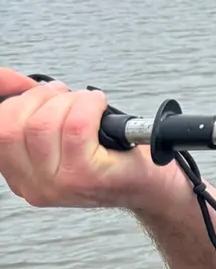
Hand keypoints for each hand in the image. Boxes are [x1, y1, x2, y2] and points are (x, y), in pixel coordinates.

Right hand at [0, 70, 177, 212]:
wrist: (150, 186)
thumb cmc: (112, 158)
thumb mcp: (62, 141)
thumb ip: (37, 117)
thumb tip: (19, 82)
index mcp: (20, 175)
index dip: (10, 99)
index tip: (27, 86)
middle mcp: (33, 184)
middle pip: (12, 126)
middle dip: (39, 98)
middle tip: (63, 94)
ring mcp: (58, 184)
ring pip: (43, 124)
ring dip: (69, 101)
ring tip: (86, 102)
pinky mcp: (86, 176)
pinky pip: (77, 126)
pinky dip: (89, 104)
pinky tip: (99, 105)